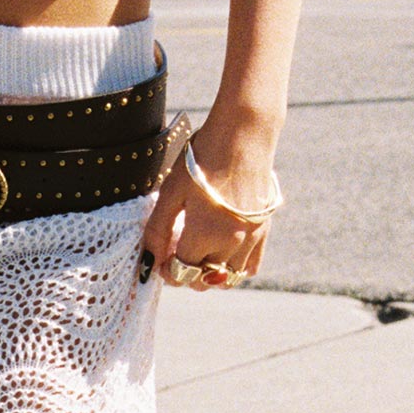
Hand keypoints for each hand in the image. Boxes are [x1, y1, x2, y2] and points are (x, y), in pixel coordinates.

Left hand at [140, 115, 278, 291]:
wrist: (244, 133)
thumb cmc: (202, 158)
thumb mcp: (171, 191)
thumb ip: (158, 229)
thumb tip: (149, 260)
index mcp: (204, 234)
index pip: (181, 272)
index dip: (166, 270)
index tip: (160, 259)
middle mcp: (230, 242)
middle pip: (203, 280)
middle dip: (185, 274)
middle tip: (176, 255)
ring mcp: (250, 237)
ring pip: (227, 278)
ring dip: (209, 275)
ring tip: (198, 256)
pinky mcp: (263, 229)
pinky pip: (250, 267)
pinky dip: (234, 268)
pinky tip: (222, 254)